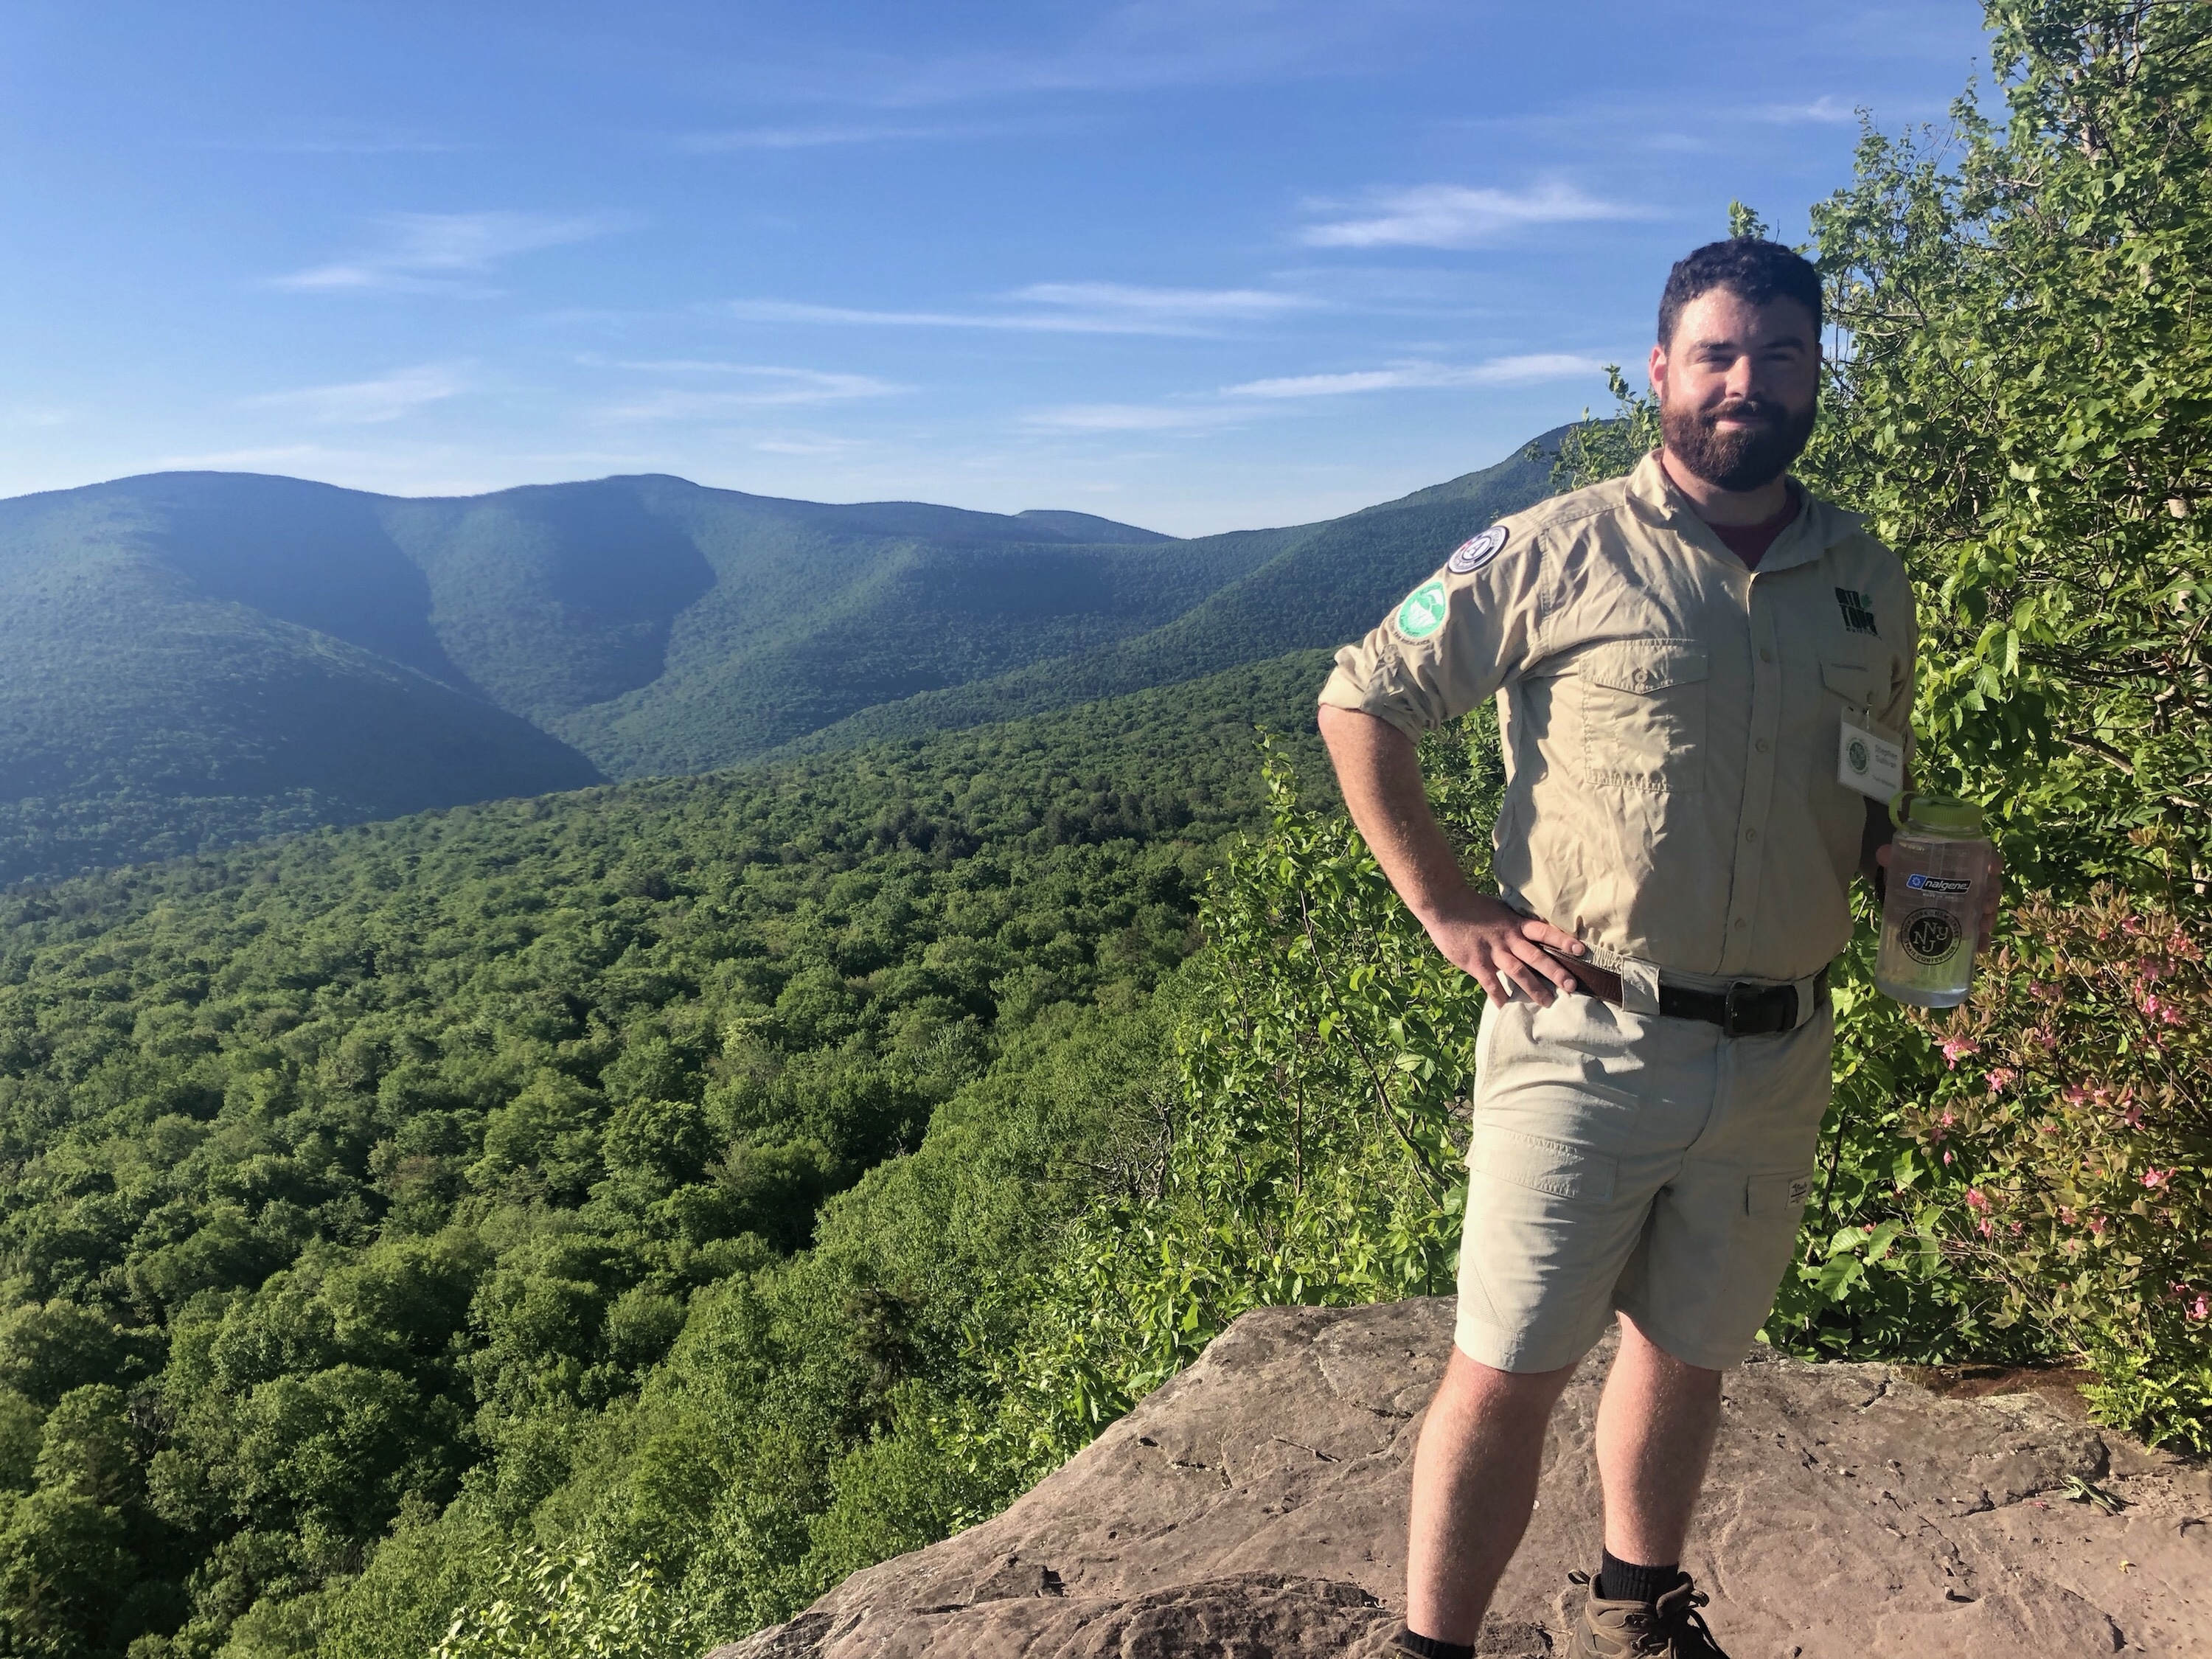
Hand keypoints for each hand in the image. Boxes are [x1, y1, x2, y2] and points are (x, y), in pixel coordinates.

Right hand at [1422, 893, 1586, 1005]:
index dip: (1563, 940)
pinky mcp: (1477, 963)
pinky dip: (1499, 996)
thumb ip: (1513, 925)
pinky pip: (1491, 984)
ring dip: (1534, 989)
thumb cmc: (1472, 907)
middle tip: (1572, 987)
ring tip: (1547, 1002)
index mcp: (1515, 924)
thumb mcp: (1499, 911)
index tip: (1581, 950)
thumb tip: (1529, 935)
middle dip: (1555, 972)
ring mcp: (1493, 952)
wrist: (1445, 905)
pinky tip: (1505, 1006)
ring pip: (1518, 973)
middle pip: (1537, 957)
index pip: (1544, 932)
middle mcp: (1509, 939)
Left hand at [1876, 844, 2004, 954]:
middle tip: (1985, 906)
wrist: (1901, 893)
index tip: (1993, 867)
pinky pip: (1978, 930)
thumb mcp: (1902, 866)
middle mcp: (1970, 882)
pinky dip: (1981, 939)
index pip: (1983, 857)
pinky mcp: (1964, 923)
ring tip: (1982, 928)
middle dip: (1991, 896)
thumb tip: (1882, 853)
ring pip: (1986, 909)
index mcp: (1959, 863)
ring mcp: (1969, 904)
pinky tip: (1980, 947)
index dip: (1992, 861)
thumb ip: (1893, 859)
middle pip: (1989, 886)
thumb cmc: (1908, 874)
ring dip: (1988, 918)